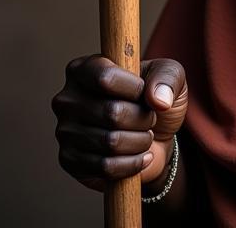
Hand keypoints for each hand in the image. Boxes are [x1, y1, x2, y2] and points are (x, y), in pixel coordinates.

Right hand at [52, 54, 187, 192]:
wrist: (155, 137)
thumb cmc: (156, 97)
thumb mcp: (171, 74)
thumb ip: (168, 76)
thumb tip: (156, 99)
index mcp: (84, 68)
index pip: (106, 78)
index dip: (135, 88)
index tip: (144, 92)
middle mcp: (67, 98)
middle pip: (112, 112)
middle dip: (143, 118)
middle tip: (149, 117)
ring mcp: (65, 131)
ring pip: (111, 141)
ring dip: (140, 141)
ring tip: (144, 135)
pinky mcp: (69, 160)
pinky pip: (106, 166)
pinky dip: (133, 163)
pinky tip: (141, 156)